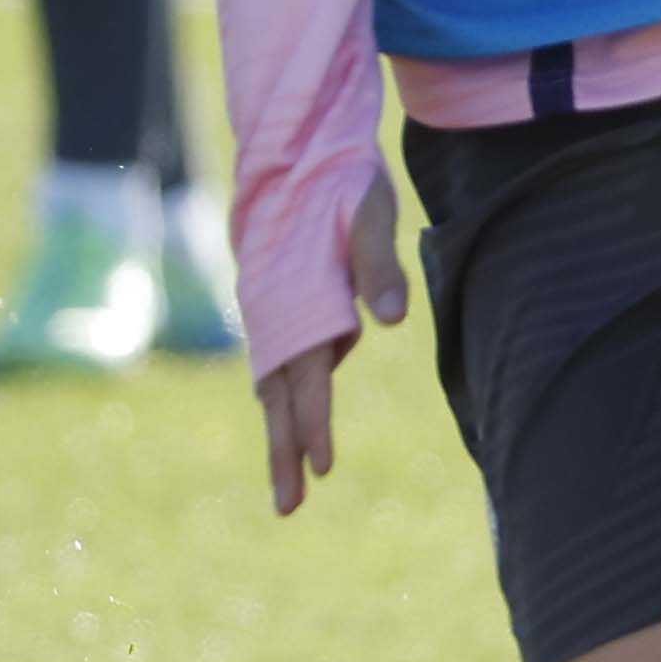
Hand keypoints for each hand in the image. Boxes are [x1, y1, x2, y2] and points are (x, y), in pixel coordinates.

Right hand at [257, 166, 410, 516]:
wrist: (295, 152)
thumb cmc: (341, 181)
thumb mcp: (370, 213)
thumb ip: (378, 265)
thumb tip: (391, 319)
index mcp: (301, 299)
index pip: (308, 375)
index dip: (314, 423)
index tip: (322, 468)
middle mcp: (277, 314)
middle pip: (280, 397)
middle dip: (285, 453)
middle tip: (289, 509)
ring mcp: (269, 313)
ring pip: (274, 387)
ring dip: (281, 435)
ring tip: (288, 489)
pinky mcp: (273, 308)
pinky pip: (275, 366)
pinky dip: (280, 402)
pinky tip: (287, 426)